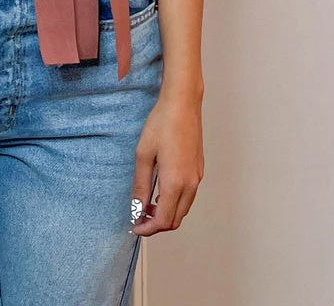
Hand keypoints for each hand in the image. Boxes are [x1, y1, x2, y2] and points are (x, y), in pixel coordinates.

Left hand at [129, 91, 203, 235]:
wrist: (182, 104)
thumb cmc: (162, 124)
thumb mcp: (143, 154)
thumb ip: (140, 185)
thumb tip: (137, 207)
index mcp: (175, 183)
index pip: (163, 221)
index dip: (147, 228)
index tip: (135, 225)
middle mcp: (190, 184)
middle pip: (176, 220)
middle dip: (156, 224)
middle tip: (139, 217)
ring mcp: (197, 177)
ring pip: (183, 209)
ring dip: (166, 213)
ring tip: (147, 204)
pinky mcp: (198, 170)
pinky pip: (188, 196)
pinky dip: (174, 202)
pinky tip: (160, 191)